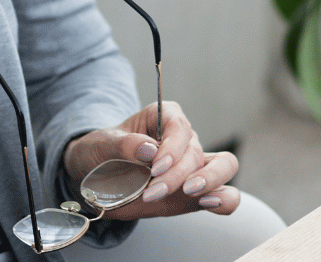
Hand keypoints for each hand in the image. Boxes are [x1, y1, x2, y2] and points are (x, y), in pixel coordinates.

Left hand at [63, 102, 240, 217]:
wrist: (96, 175)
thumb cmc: (101, 152)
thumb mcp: (102, 144)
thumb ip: (123, 145)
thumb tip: (149, 149)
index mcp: (164, 116)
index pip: (179, 127)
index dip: (171, 148)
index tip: (155, 168)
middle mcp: (184, 138)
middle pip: (196, 151)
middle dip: (178, 173)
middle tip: (154, 191)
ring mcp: (194, 165)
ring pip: (223, 166)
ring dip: (209, 181)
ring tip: (189, 193)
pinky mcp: (197, 191)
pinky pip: (223, 193)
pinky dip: (224, 199)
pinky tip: (212, 204)